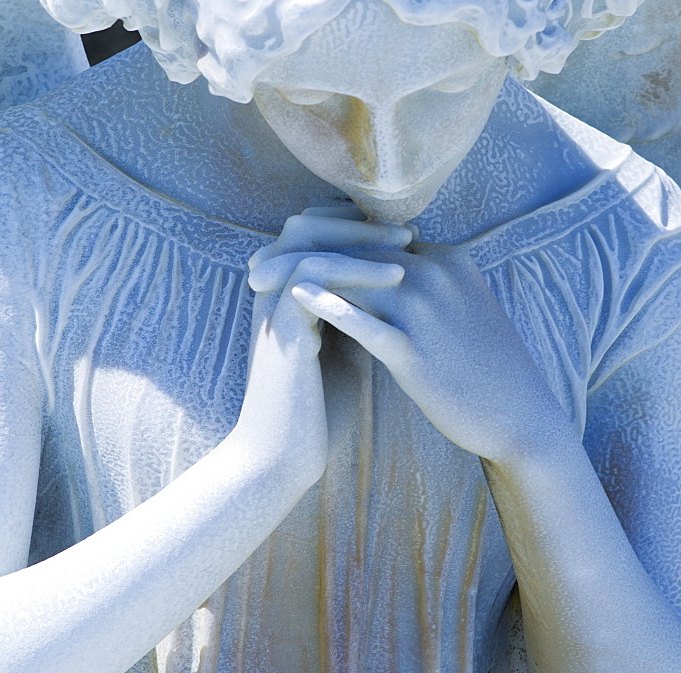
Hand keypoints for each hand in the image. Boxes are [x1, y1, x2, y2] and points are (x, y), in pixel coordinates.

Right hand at [238, 207, 410, 484]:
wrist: (286, 458)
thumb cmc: (320, 408)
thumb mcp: (347, 349)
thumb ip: (359, 315)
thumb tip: (397, 290)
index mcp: (288, 295)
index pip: (314, 235)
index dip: (354, 226)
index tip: (402, 235)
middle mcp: (275, 293)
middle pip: (306, 226)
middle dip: (357, 222)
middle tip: (405, 230)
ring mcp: (274, 306)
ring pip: (306, 241)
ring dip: (360, 238)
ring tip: (407, 243)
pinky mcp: (282, 326)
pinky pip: (313, 276)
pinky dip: (355, 270)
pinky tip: (395, 276)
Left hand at [282, 240, 563, 462]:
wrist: (522, 418)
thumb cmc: (487, 365)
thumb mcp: (462, 305)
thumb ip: (425, 282)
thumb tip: (379, 272)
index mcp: (446, 259)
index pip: (371, 238)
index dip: (324, 243)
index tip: (285, 251)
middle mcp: (435, 274)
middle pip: (354, 250)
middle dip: (300, 253)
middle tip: (256, 266)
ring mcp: (427, 312)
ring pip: (353, 279)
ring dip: (300, 277)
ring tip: (260, 283)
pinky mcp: (418, 353)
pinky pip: (366, 323)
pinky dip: (329, 308)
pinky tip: (296, 303)